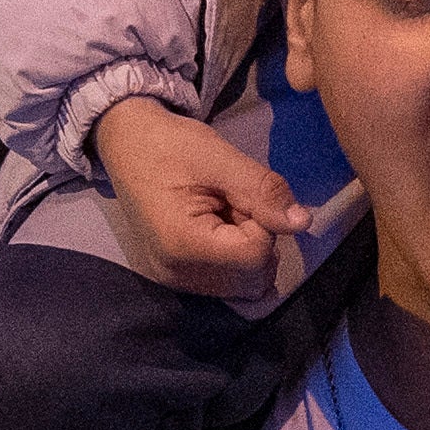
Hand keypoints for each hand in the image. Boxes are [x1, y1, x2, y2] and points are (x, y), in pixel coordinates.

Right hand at [98, 98, 346, 309]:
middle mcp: (177, 274)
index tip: (241, 195)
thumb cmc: (169, 145)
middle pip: (253, 279)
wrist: (127, 143)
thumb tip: (303, 223)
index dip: (263, 224)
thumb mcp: (220, 157)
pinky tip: (216, 228)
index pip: (256, 256)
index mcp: (183, 244)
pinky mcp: (177, 279)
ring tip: (222, 212)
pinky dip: (234, 258)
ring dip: (248, 250)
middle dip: (258, 240)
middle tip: (233, 202)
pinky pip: (227, 284)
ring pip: (245, 286)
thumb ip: (263, 191)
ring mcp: (175, 281)